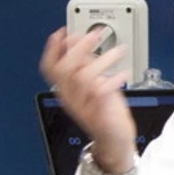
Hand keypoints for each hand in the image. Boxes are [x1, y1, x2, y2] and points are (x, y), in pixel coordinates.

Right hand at [38, 26, 136, 168]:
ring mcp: (83, 108)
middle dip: (78, 48)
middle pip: (64, 70)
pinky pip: (101, 93)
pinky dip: (113, 80)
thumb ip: (84, 64)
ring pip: (83, 77)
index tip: (62, 33)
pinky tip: (124, 75)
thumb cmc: (105, 111)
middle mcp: (70, 99)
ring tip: (118, 52)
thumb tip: (77, 40)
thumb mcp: (92, 83)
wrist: (114, 141)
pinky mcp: (99, 116)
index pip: (49, 68)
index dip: (52, 49)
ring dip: (102, 60)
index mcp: (65, 90)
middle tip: (95, 36)